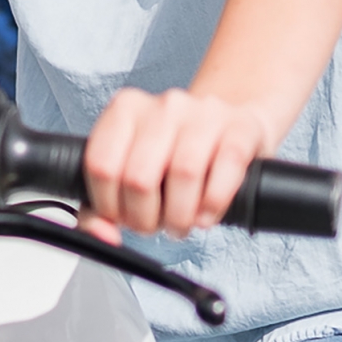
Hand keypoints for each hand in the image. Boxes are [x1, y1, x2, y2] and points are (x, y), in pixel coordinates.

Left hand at [80, 86, 273, 242]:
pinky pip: (226, 169)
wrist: (231, 124)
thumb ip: (102, 206)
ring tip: (180, 223)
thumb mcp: (132, 168)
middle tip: (154, 225)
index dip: (108, 205)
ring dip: (179, 216)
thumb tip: (102, 236)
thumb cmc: (175, 152)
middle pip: (139, 177)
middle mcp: (163, 106)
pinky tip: (205, 214)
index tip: (121, 217)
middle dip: (144, 218)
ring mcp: (204, 113)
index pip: (101, 165)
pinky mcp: (241, 127)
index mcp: (125, 109)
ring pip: (183, 174)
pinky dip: (213, 204)